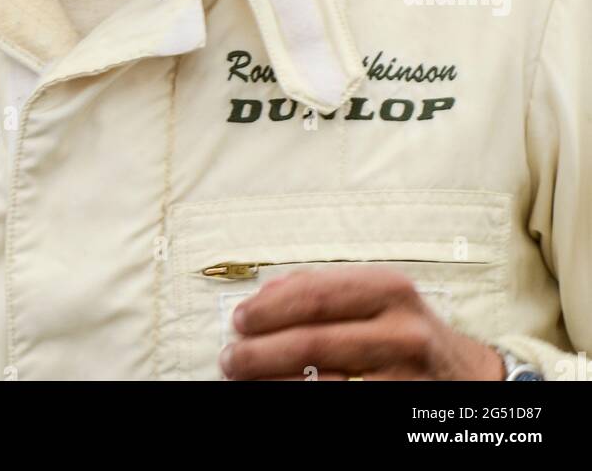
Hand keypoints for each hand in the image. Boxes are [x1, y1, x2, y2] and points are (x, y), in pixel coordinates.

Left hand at [219, 265, 505, 380]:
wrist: (470, 378)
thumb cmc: (412, 334)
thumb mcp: (381, 299)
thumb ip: (328, 291)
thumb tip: (267, 293)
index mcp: (391, 290)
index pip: (316, 295)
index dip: (270, 308)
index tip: (240, 318)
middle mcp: (401, 332)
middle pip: (313, 342)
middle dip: (261, 351)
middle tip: (231, 356)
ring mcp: (403, 378)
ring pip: (321, 383)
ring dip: (272, 382)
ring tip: (244, 379)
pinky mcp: (399, 409)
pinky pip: (340, 406)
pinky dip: (303, 400)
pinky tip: (281, 396)